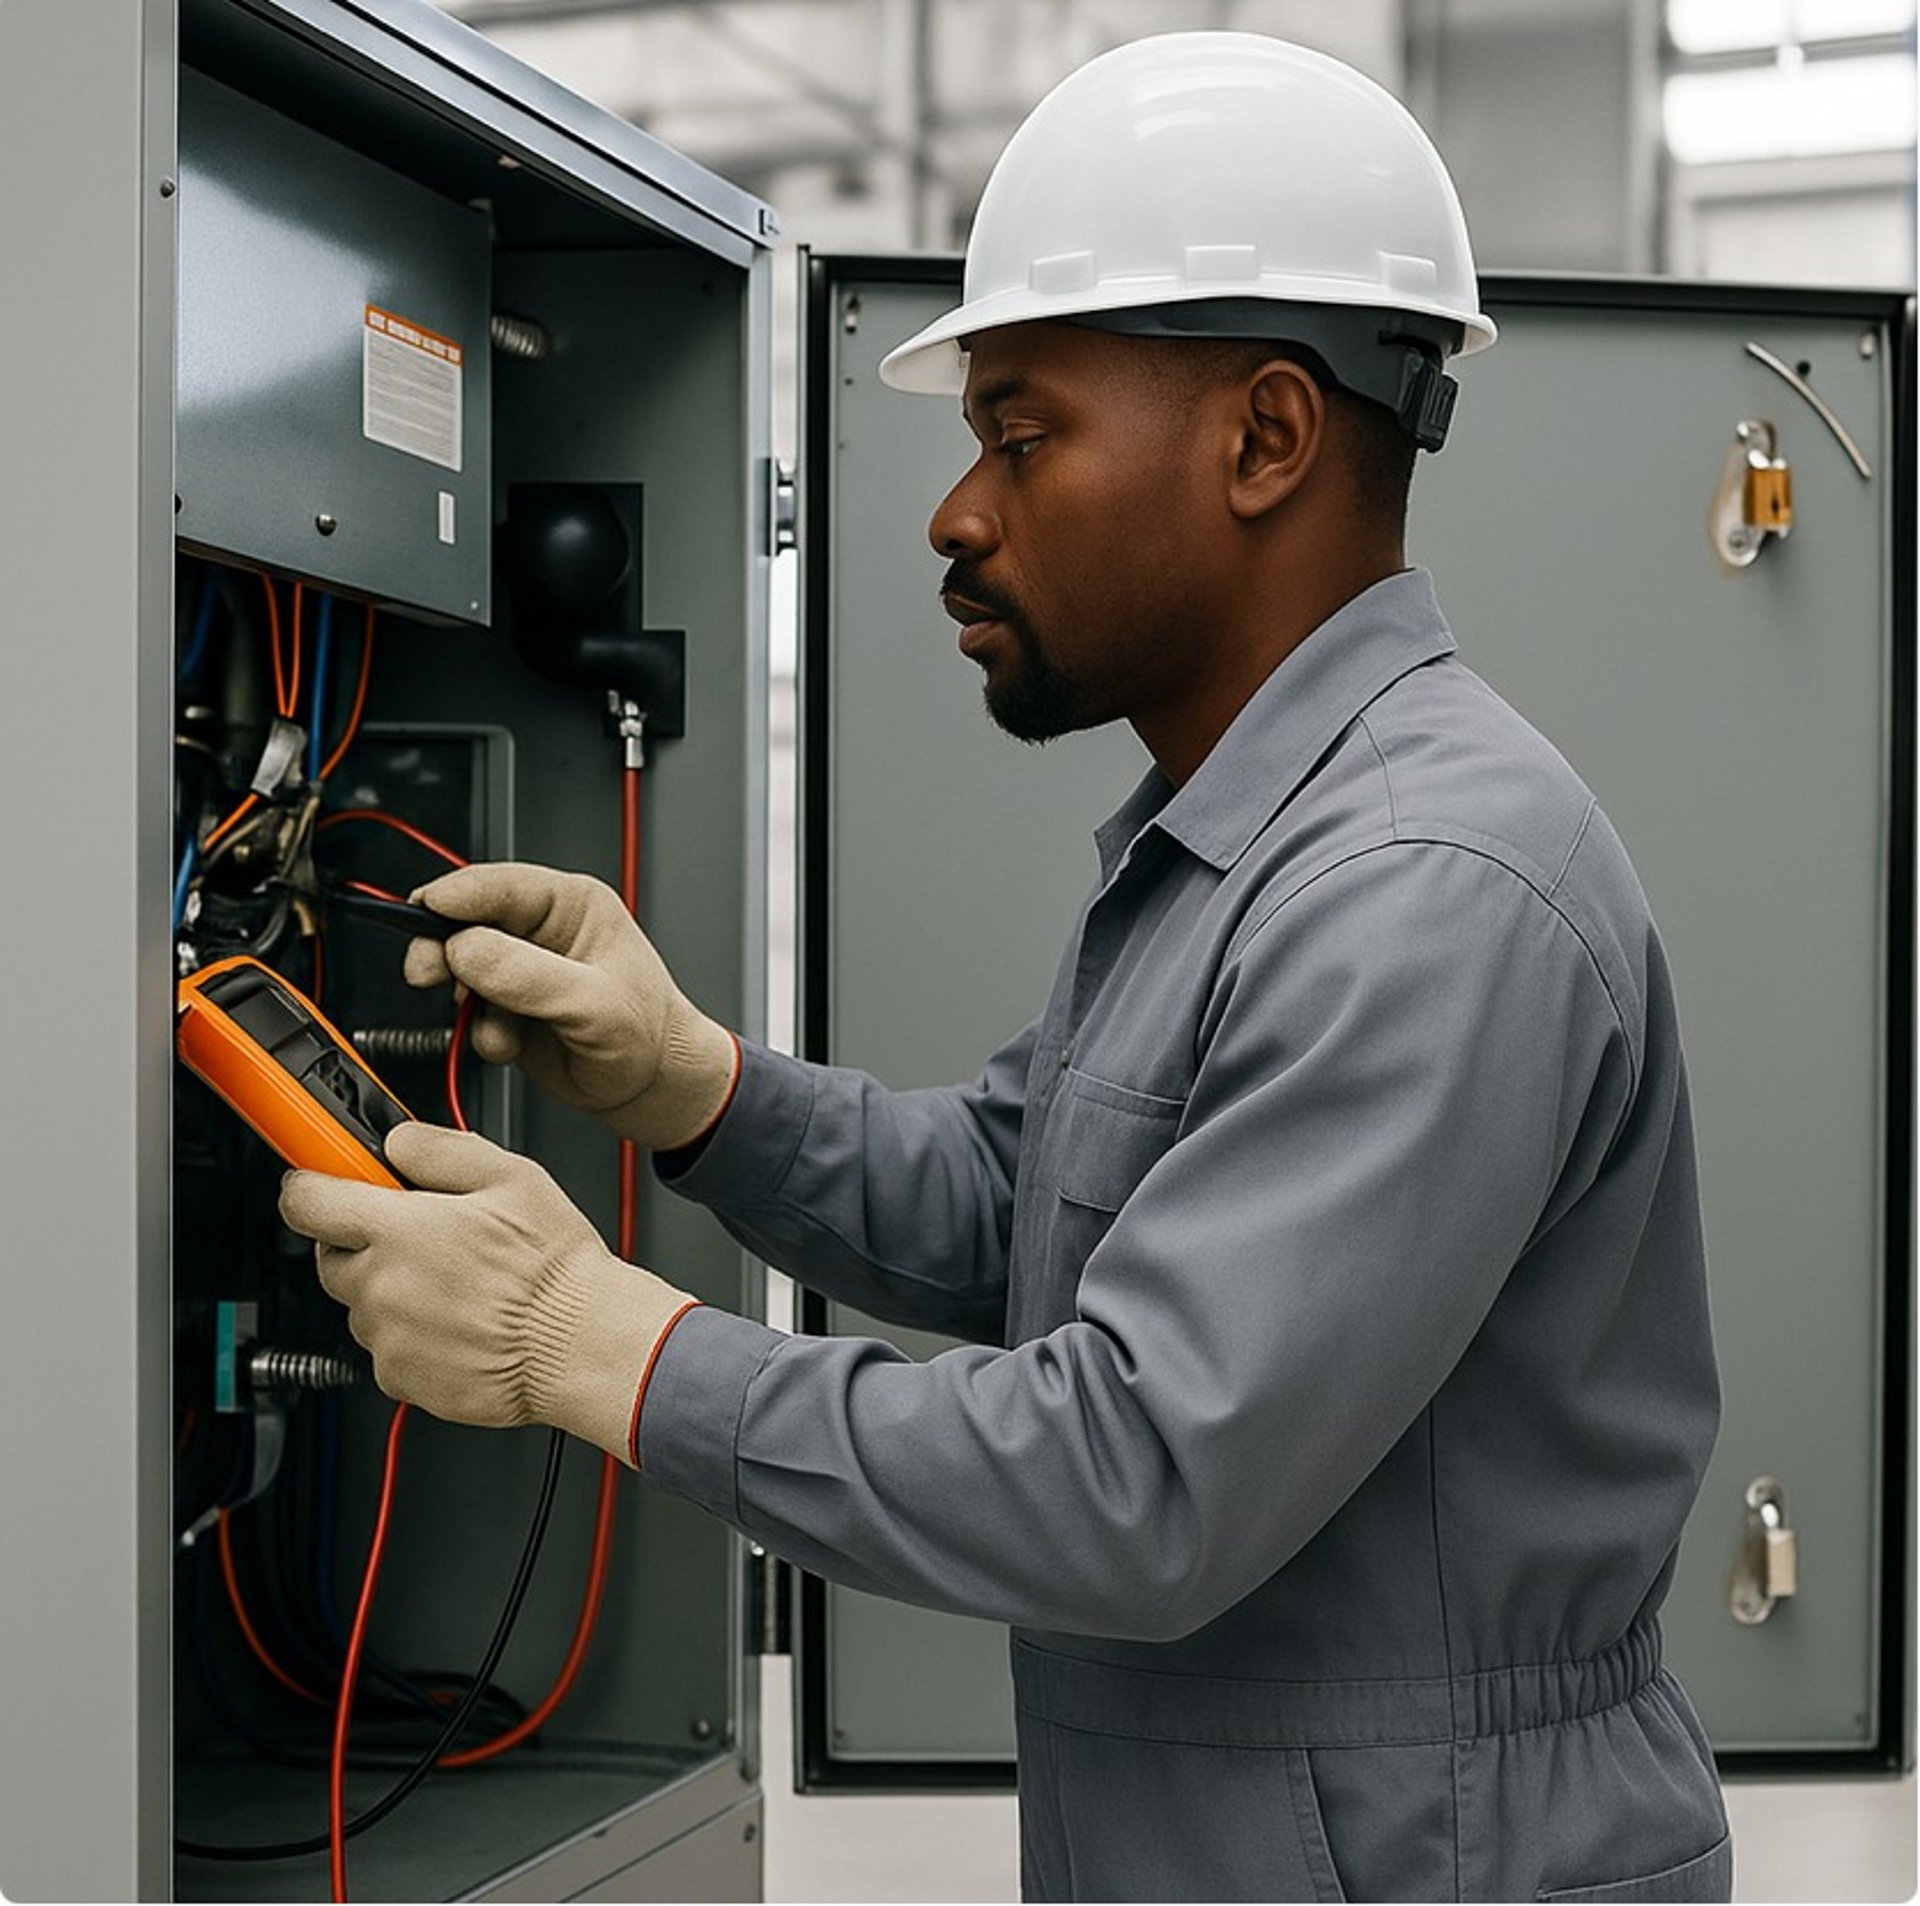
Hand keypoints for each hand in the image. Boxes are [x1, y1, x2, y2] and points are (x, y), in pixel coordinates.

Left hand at [280, 1123, 697, 1462]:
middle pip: (331, 1257)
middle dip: (364, 1243)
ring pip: (363, 1305)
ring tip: (458, 1286)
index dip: (310, 1184)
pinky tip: (460, 1322)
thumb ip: (441, 1149)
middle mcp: (381, 1286)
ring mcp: (387, 1338)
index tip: (321, 1180)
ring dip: (392, 1291)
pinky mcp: (401, 1379)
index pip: (306, 1201)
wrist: (580, 1346)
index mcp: (399, 1230)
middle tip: (422, 1238)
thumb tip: (398, 1141)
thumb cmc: (554, 1269)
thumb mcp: (513, 1177)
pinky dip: (412, 1335)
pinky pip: (388, 1347)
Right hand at [404, 862, 738, 1151]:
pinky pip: (469, 1012)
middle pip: (464, 920)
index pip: (498, 884)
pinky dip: (481, 1033)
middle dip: (442, 951)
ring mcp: (520, 969)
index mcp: (572, 904)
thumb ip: (527, 976)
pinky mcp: (506, 1007)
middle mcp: (542, 930)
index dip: (453, 896)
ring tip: (504, 1027)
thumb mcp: (592, 1004)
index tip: (421, 911)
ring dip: (470, 1004)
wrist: (651, 1086)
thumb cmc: (648, 1034)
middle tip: (428, 974)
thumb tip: (464, 950)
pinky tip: (513, 1044)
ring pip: (459, 969)